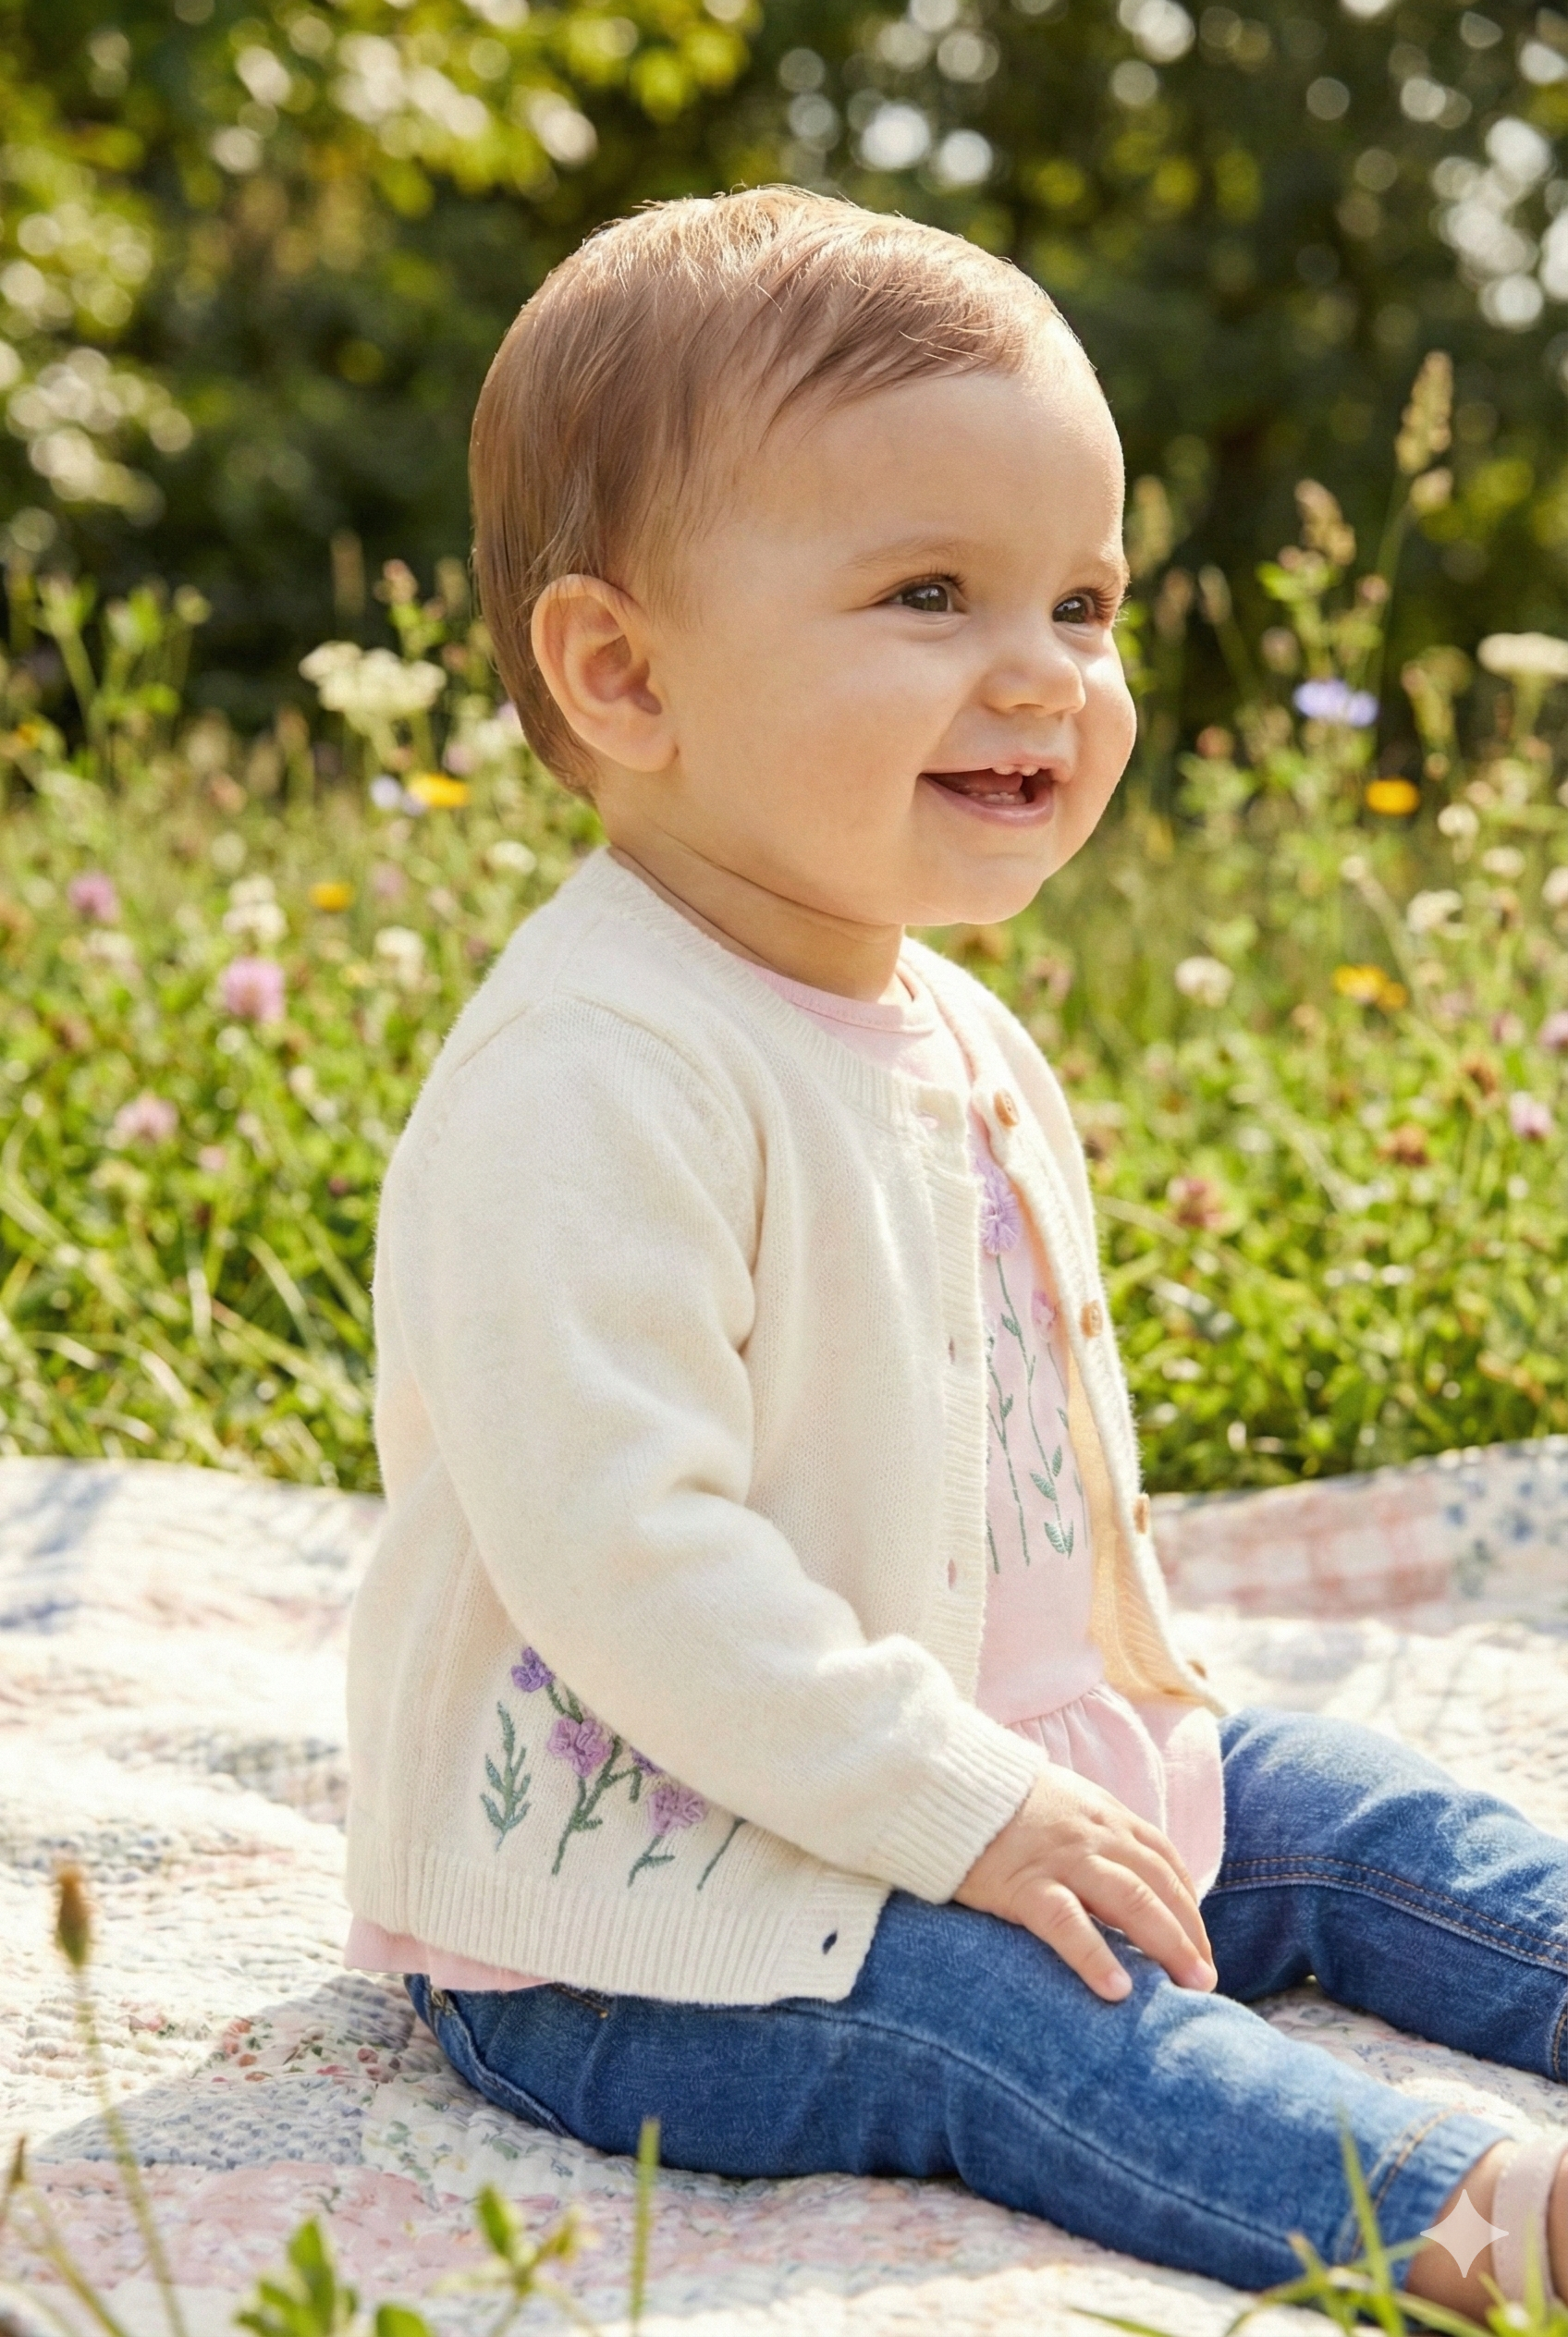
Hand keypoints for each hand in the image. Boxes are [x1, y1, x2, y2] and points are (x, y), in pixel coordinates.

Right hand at [954, 1767, 1217, 2001]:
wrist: (940, 1783)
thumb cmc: (995, 1803)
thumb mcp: (1058, 1803)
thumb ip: (1091, 1832)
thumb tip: (1120, 1875)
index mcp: (1103, 1814)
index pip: (1164, 1860)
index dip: (1188, 1903)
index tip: (1198, 1942)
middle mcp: (1093, 1833)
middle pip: (1160, 1885)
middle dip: (1191, 1934)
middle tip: (1206, 1979)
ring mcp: (1062, 1858)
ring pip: (1132, 1901)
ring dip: (1170, 1945)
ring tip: (1189, 1988)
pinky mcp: (1023, 1884)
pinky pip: (1068, 1923)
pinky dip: (1096, 1957)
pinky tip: (1118, 1991)